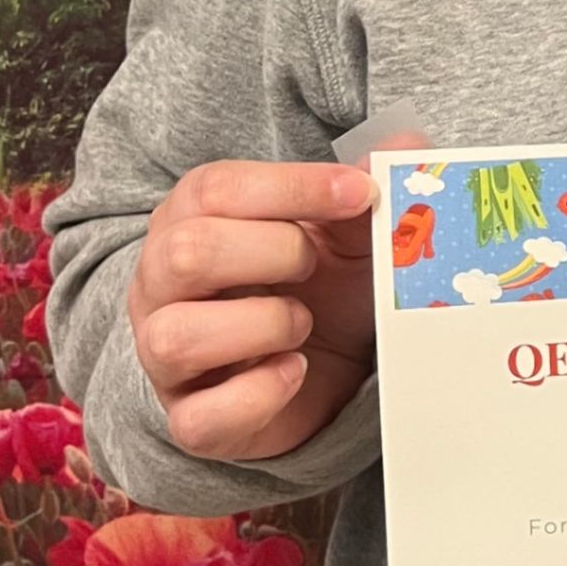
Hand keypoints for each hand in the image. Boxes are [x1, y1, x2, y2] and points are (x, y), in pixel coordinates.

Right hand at [127, 158, 382, 462]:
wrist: (315, 368)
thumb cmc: (317, 284)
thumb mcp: (346, 232)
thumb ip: (366, 187)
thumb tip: (405, 145)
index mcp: (191, 218)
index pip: (216, 189)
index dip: (294, 187)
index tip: (360, 193)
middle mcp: (161, 283)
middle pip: (185, 253)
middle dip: (273, 253)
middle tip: (314, 265)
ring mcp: (165, 356)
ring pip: (176, 338)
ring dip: (262, 324)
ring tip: (302, 322)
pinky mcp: (191, 420)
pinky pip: (201, 418)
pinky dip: (259, 394)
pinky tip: (295, 370)